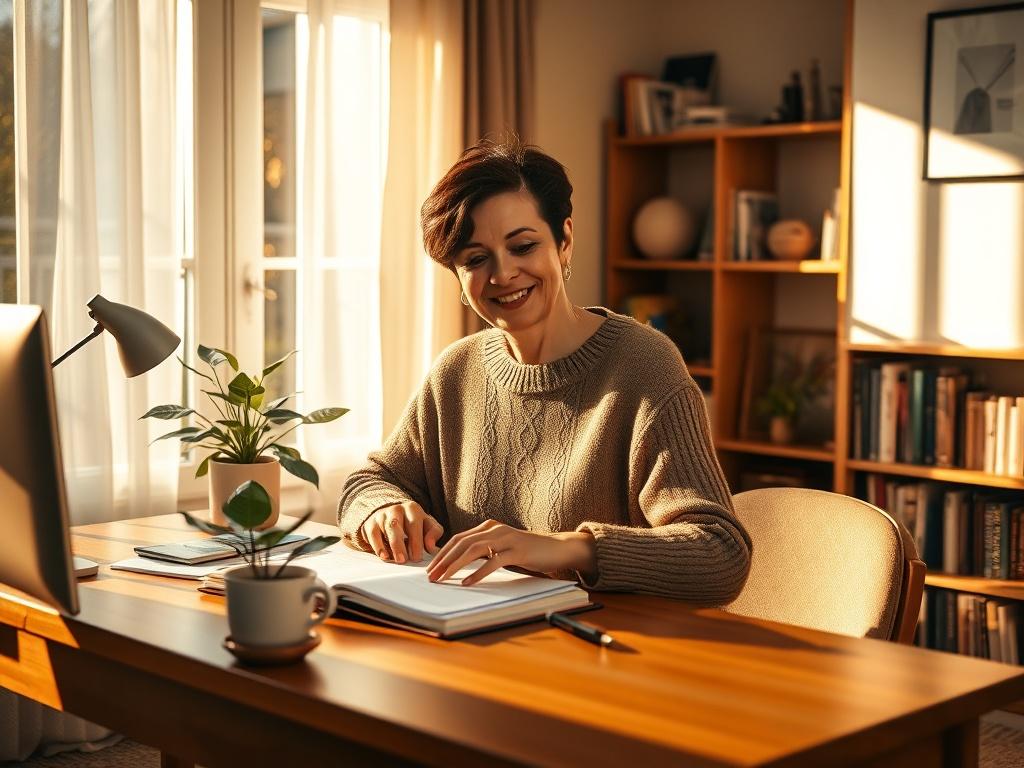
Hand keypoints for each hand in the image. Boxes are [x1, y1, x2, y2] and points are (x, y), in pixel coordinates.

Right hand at [361, 502, 443, 563]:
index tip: (418, 557)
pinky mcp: (371, 524)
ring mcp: (382, 515)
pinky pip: (373, 534)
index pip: (415, 524)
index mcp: (413, 509)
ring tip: (398, 560)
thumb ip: (433, 533)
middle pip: (398, 524)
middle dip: (402, 544)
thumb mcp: (426, 525)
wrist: (390, 515)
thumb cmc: (412, 524)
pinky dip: (378, 546)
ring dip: (393, 545)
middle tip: (407, 560)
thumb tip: (432, 547)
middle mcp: (397, 509)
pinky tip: (384, 556)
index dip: (417, 541)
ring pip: (387, 529)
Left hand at [426, 519, 596, 585]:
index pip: (458, 538)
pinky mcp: (517, 550)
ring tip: (444, 579)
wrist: (556, 548)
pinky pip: (493, 561)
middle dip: (443, 560)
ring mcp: (506, 538)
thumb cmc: (527, 551)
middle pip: (462, 543)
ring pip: (473, 550)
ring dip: (455, 566)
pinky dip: (478, 573)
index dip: (442, 553)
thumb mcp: (502, 547)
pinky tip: (467, 583)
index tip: (431, 568)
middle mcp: (494, 529)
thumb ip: (484, 549)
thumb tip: (459, 562)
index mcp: (489, 527)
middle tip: (431, 576)